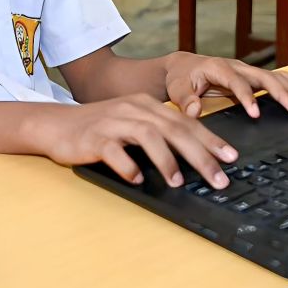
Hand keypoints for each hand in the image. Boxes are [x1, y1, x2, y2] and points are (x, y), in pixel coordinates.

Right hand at [38, 94, 239, 188]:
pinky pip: (114, 151)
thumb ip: (159, 133)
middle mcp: (133, 109)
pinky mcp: (94, 138)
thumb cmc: (99, 128)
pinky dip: (128, 165)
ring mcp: (113, 122)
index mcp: (147, 105)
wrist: (56, 124)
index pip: (186, 122)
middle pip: (174, 129)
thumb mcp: (132, 123)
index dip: (211, 139)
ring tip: (179, 182)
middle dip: (200, 154)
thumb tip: (194, 155)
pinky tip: (137, 178)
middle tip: (219, 177)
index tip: (231, 157)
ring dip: (167, 160)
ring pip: (148, 136)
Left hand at [161, 51, 287, 119]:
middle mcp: (237, 66)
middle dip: (281, 94)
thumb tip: (194, 111)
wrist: (184, 65)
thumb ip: (185, 100)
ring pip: (274, 77)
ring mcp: (247, 70)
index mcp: (219, 68)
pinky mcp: (253, 75)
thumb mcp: (177, 89)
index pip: (236, 82)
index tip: (255, 113)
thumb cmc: (180, 78)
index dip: (247, 97)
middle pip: (263, 78)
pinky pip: (277, 77)